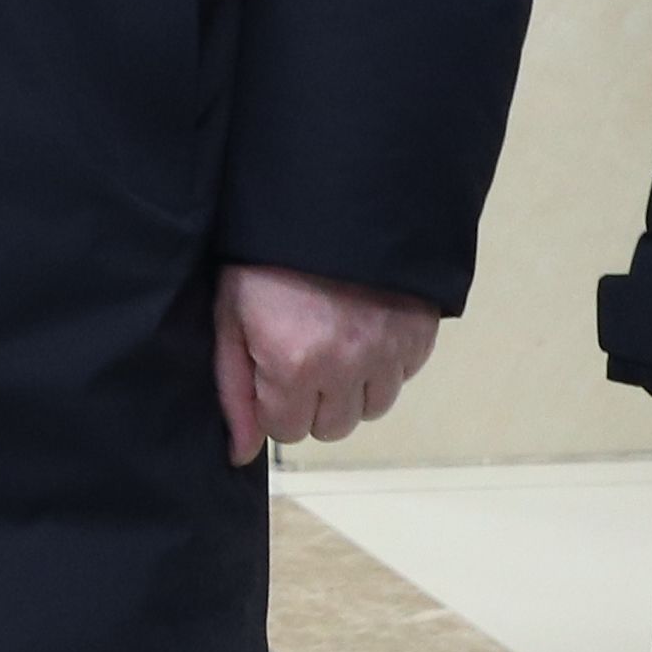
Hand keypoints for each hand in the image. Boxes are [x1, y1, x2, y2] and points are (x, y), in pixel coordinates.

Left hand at [214, 265, 441, 462]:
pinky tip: (362, 326)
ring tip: (334, 339)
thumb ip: (234, 389)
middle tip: (303, 351)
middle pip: (330, 427)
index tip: (271, 365)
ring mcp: (388, 351)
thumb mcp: (231, 314)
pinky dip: (384, 362)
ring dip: (351, 386)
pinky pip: (402, 375)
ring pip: (371, 408)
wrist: (331, 197)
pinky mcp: (420, 334)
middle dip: (311, 400)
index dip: (273, 401)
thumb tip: (239, 454)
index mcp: (293, 365)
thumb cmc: (268, 254)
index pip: (286, 431)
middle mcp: (346, 367)